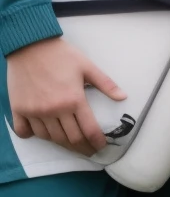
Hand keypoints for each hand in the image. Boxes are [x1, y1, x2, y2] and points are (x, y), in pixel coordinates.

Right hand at [7, 36, 125, 152]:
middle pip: (70, 139)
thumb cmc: (61, 55)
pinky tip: (41, 134)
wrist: (30, 46)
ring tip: (70, 144)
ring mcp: (34, 111)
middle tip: (89, 151)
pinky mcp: (18, 109)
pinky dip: (32, 136)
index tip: (101, 147)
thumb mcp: (88, 67)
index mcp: (74, 100)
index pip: (88, 130)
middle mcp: (54, 109)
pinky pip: (24, 131)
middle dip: (82, 148)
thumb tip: (123, 97)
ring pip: (49, 137)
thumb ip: (106, 84)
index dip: (96, 142)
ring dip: (60, 144)